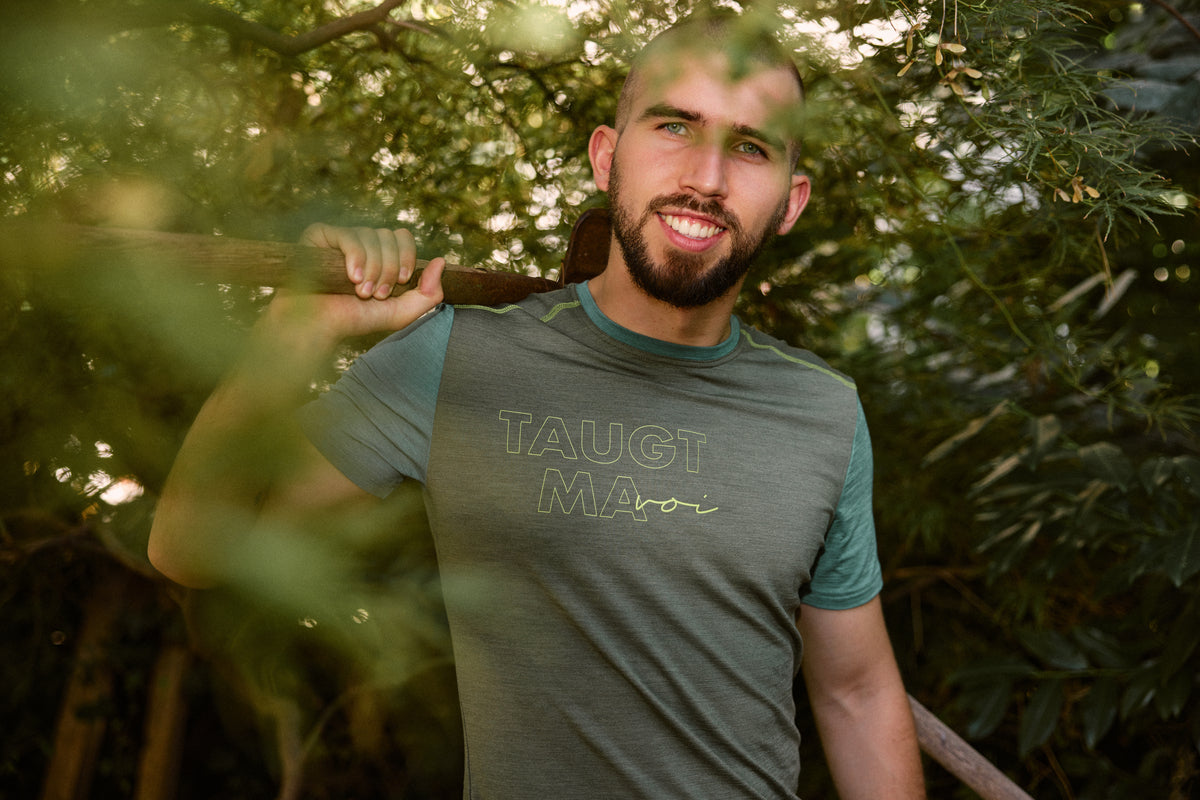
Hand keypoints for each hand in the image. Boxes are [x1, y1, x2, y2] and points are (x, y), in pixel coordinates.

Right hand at [274, 224, 445, 344]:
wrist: (317, 327)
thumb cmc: (353, 320)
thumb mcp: (400, 314)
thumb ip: (428, 294)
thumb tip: (441, 261)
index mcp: (380, 254)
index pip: (403, 236)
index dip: (407, 257)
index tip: (402, 282)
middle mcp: (361, 242)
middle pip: (390, 237)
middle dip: (389, 269)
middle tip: (376, 294)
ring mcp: (340, 237)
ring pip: (371, 236)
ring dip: (373, 269)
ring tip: (361, 292)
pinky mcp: (319, 235)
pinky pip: (347, 235)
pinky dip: (356, 257)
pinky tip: (352, 278)